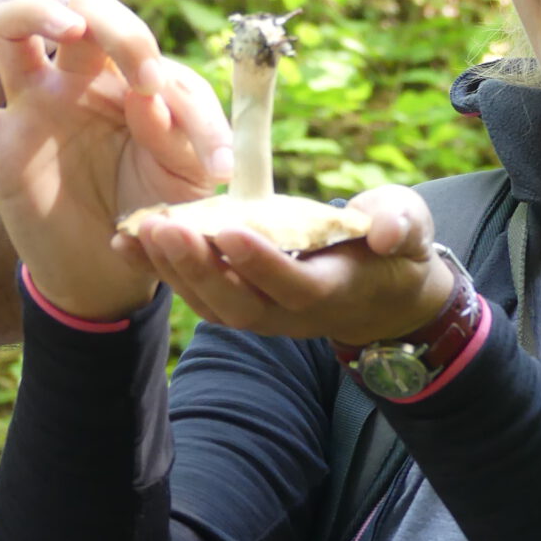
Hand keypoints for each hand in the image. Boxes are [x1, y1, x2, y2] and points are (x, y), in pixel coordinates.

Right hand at [0, 0, 232, 319]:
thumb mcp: (186, 178)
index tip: (207, 148)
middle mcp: (78, 81)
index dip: (177, 78)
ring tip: (69, 26)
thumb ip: (180, 136)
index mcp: (129, 80)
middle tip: (146, 79)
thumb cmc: (153, 210)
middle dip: (113, 24)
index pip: (143, 43)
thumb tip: (150, 94)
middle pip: (78, 6)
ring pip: (9, 24)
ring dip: (34, 11)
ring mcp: (33, 107)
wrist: (109, 270)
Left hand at [118, 185, 454, 342]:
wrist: (381, 291)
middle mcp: (293, 315)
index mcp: (335, 292)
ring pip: (212, 305)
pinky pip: (197, 295)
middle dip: (200, 269)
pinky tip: (128, 241)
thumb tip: (384, 233)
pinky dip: (163, 272)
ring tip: (139, 231)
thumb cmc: (394, 247)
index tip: (230, 230)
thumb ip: (401, 225)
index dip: (262, 263)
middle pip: (240, 305)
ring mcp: (264, 315)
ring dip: (173, 272)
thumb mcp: (411, 227)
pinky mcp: (240, 303)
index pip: (294, 286)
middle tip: (165, 229)